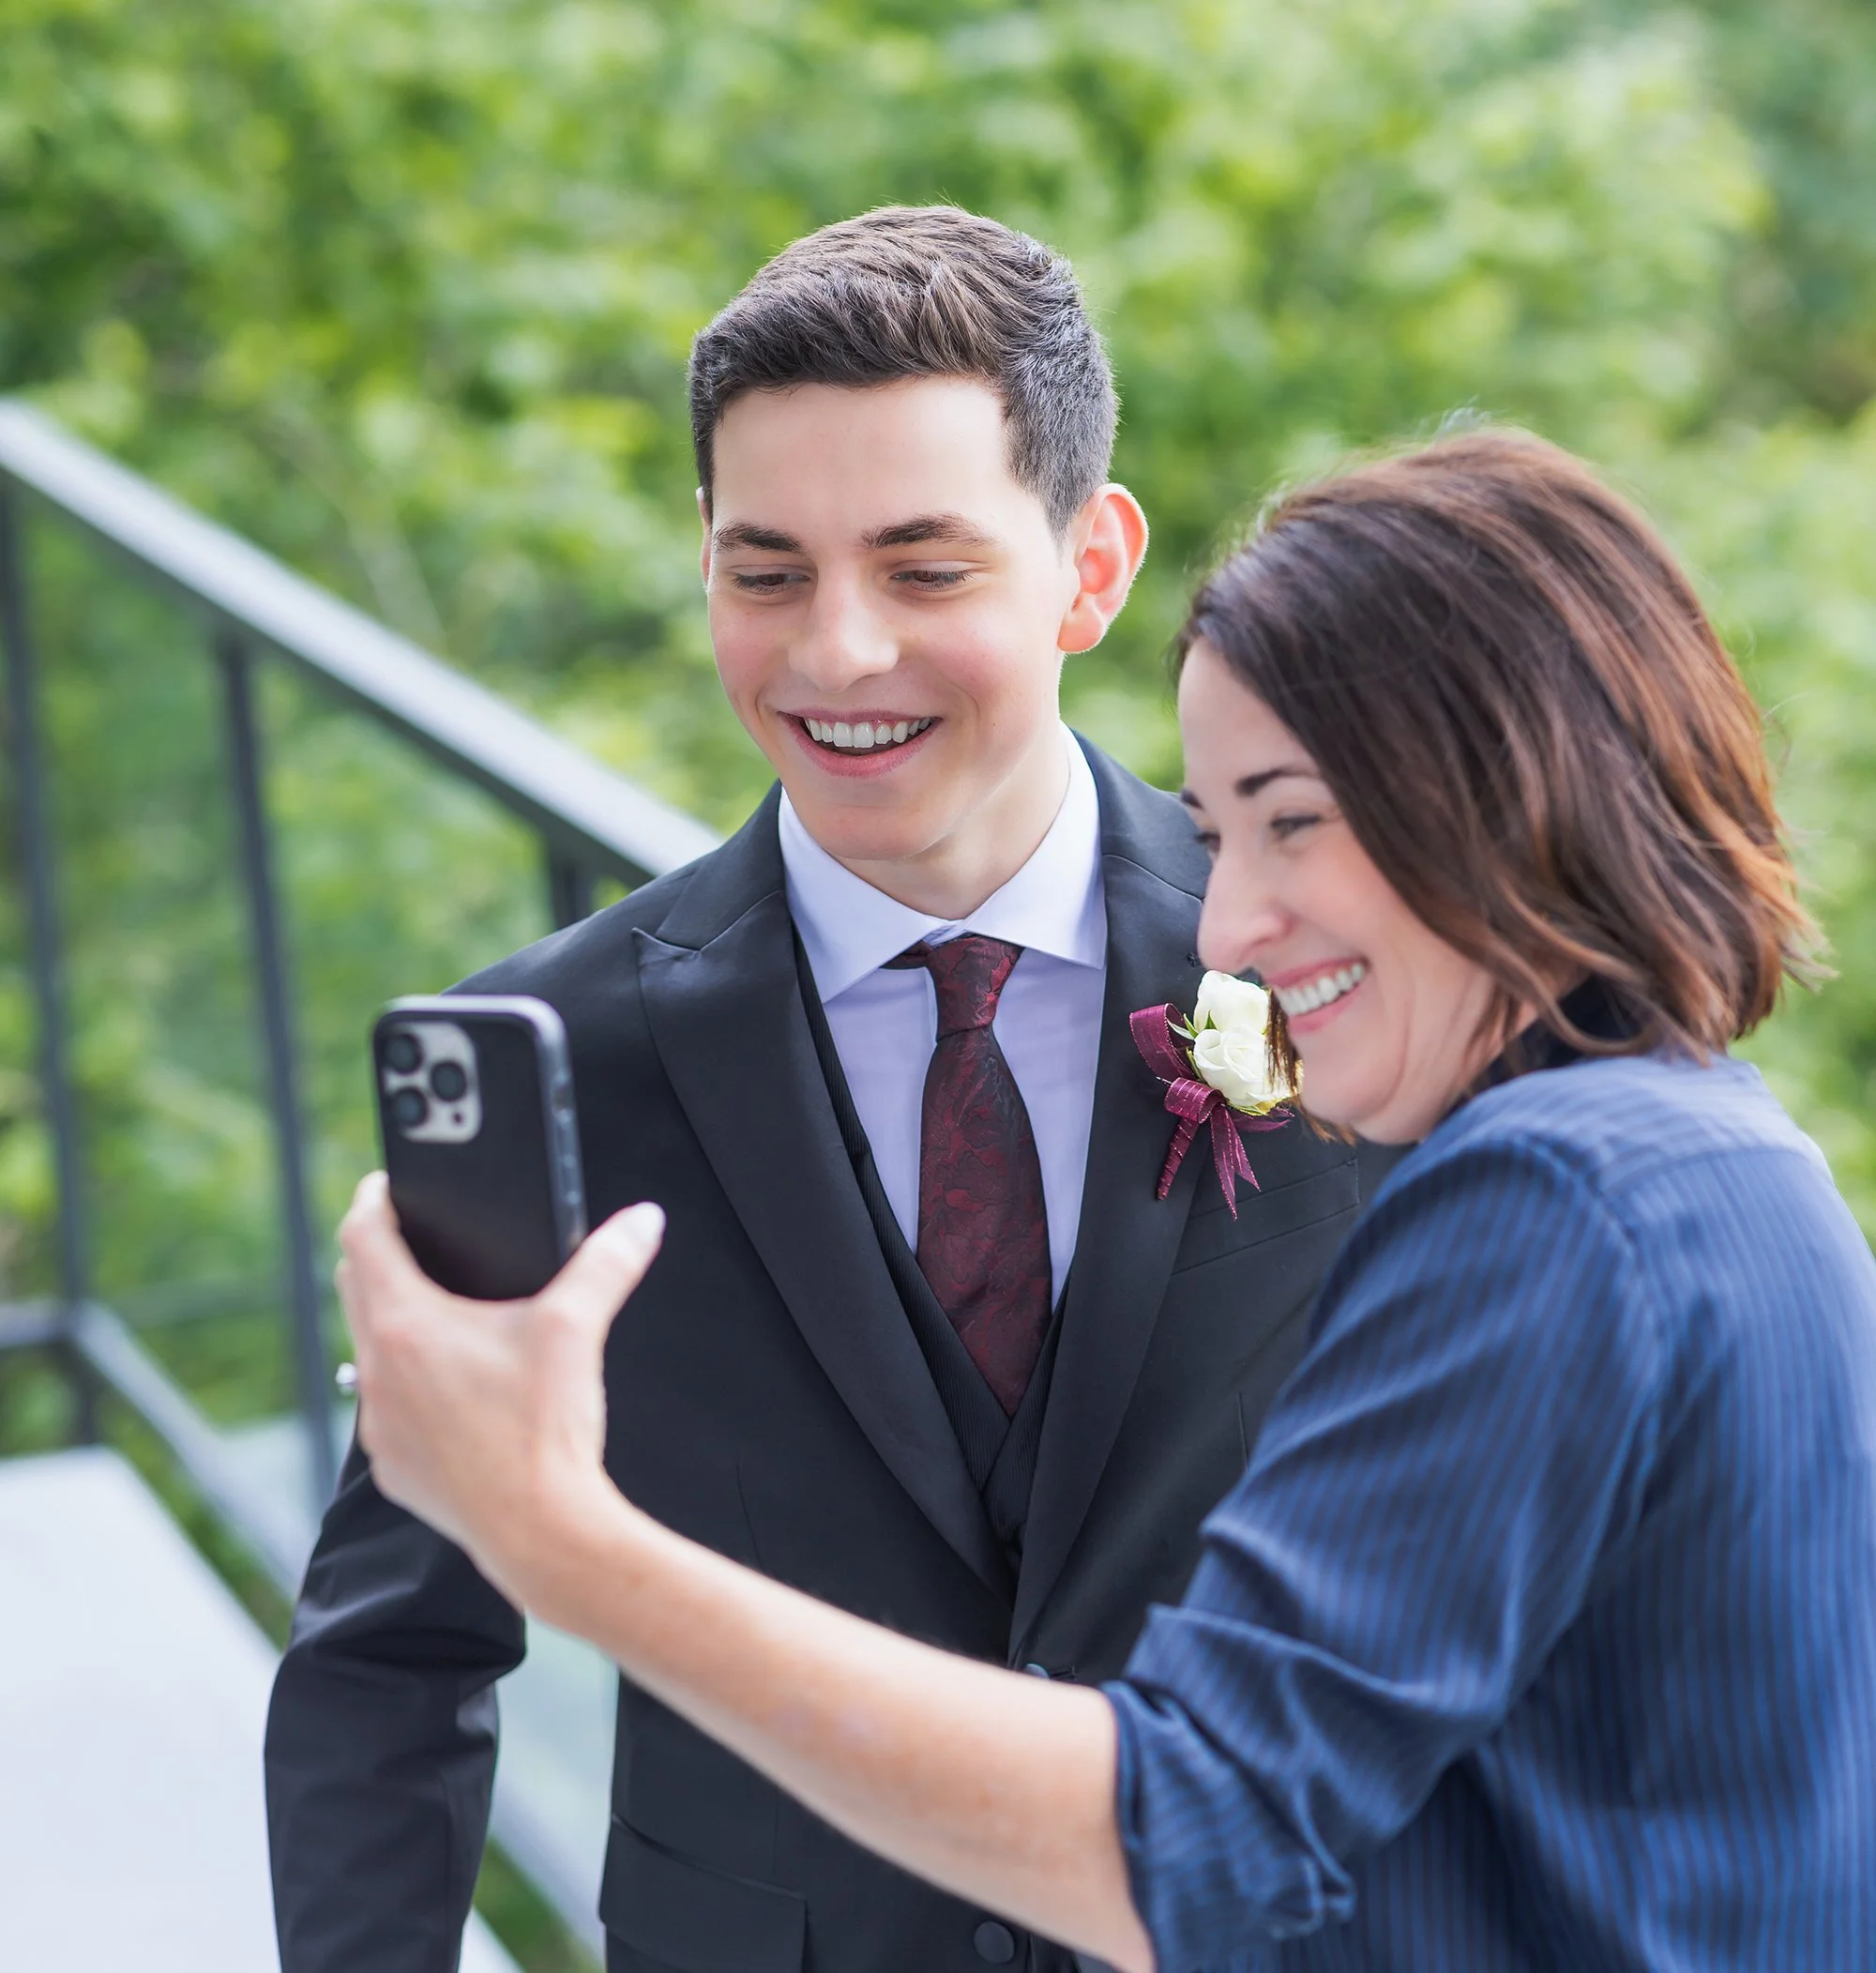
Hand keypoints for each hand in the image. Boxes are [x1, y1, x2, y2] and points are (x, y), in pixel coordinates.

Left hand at [335, 1171, 664, 1600]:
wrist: (540, 1534)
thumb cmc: (545, 1435)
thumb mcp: (576, 1329)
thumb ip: (608, 1262)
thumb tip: (640, 1221)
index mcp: (407, 1325)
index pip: (362, 1236)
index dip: (374, 1199)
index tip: (387, 1185)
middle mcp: (377, 1372)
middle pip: (355, 1287)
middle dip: (381, 1256)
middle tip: (415, 1239)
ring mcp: (378, 1424)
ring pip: (369, 1351)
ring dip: (394, 1324)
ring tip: (442, 1315)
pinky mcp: (393, 1466)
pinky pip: (387, 1409)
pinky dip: (409, 1386)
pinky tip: (456, 1392)